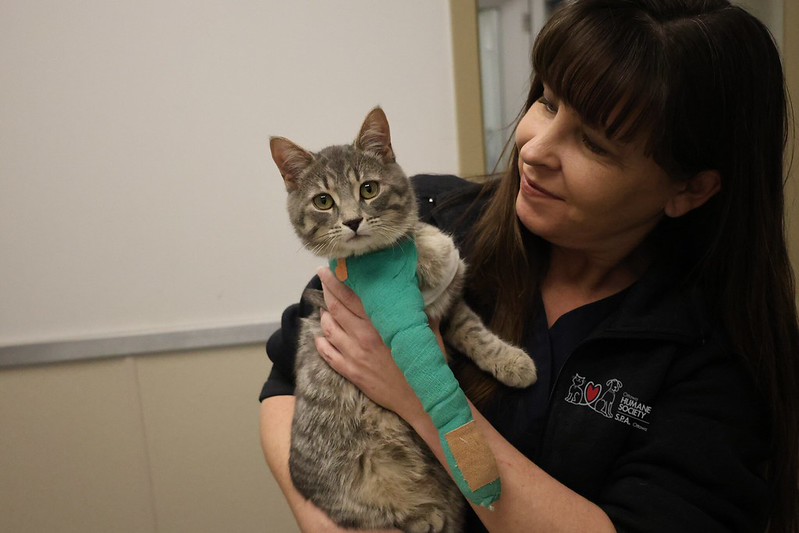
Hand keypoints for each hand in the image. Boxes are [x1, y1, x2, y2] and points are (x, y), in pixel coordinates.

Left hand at [315, 266, 424, 422]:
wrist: (419, 400)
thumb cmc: (424, 364)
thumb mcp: (427, 333)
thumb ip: (418, 312)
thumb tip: (416, 293)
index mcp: (379, 324)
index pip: (352, 297)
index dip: (338, 282)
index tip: (329, 269)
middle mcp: (363, 336)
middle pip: (337, 309)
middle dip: (327, 291)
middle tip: (322, 278)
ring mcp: (354, 355)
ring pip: (329, 329)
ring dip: (325, 316)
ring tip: (324, 309)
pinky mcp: (351, 372)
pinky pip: (328, 355)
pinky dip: (321, 344)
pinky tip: (320, 338)